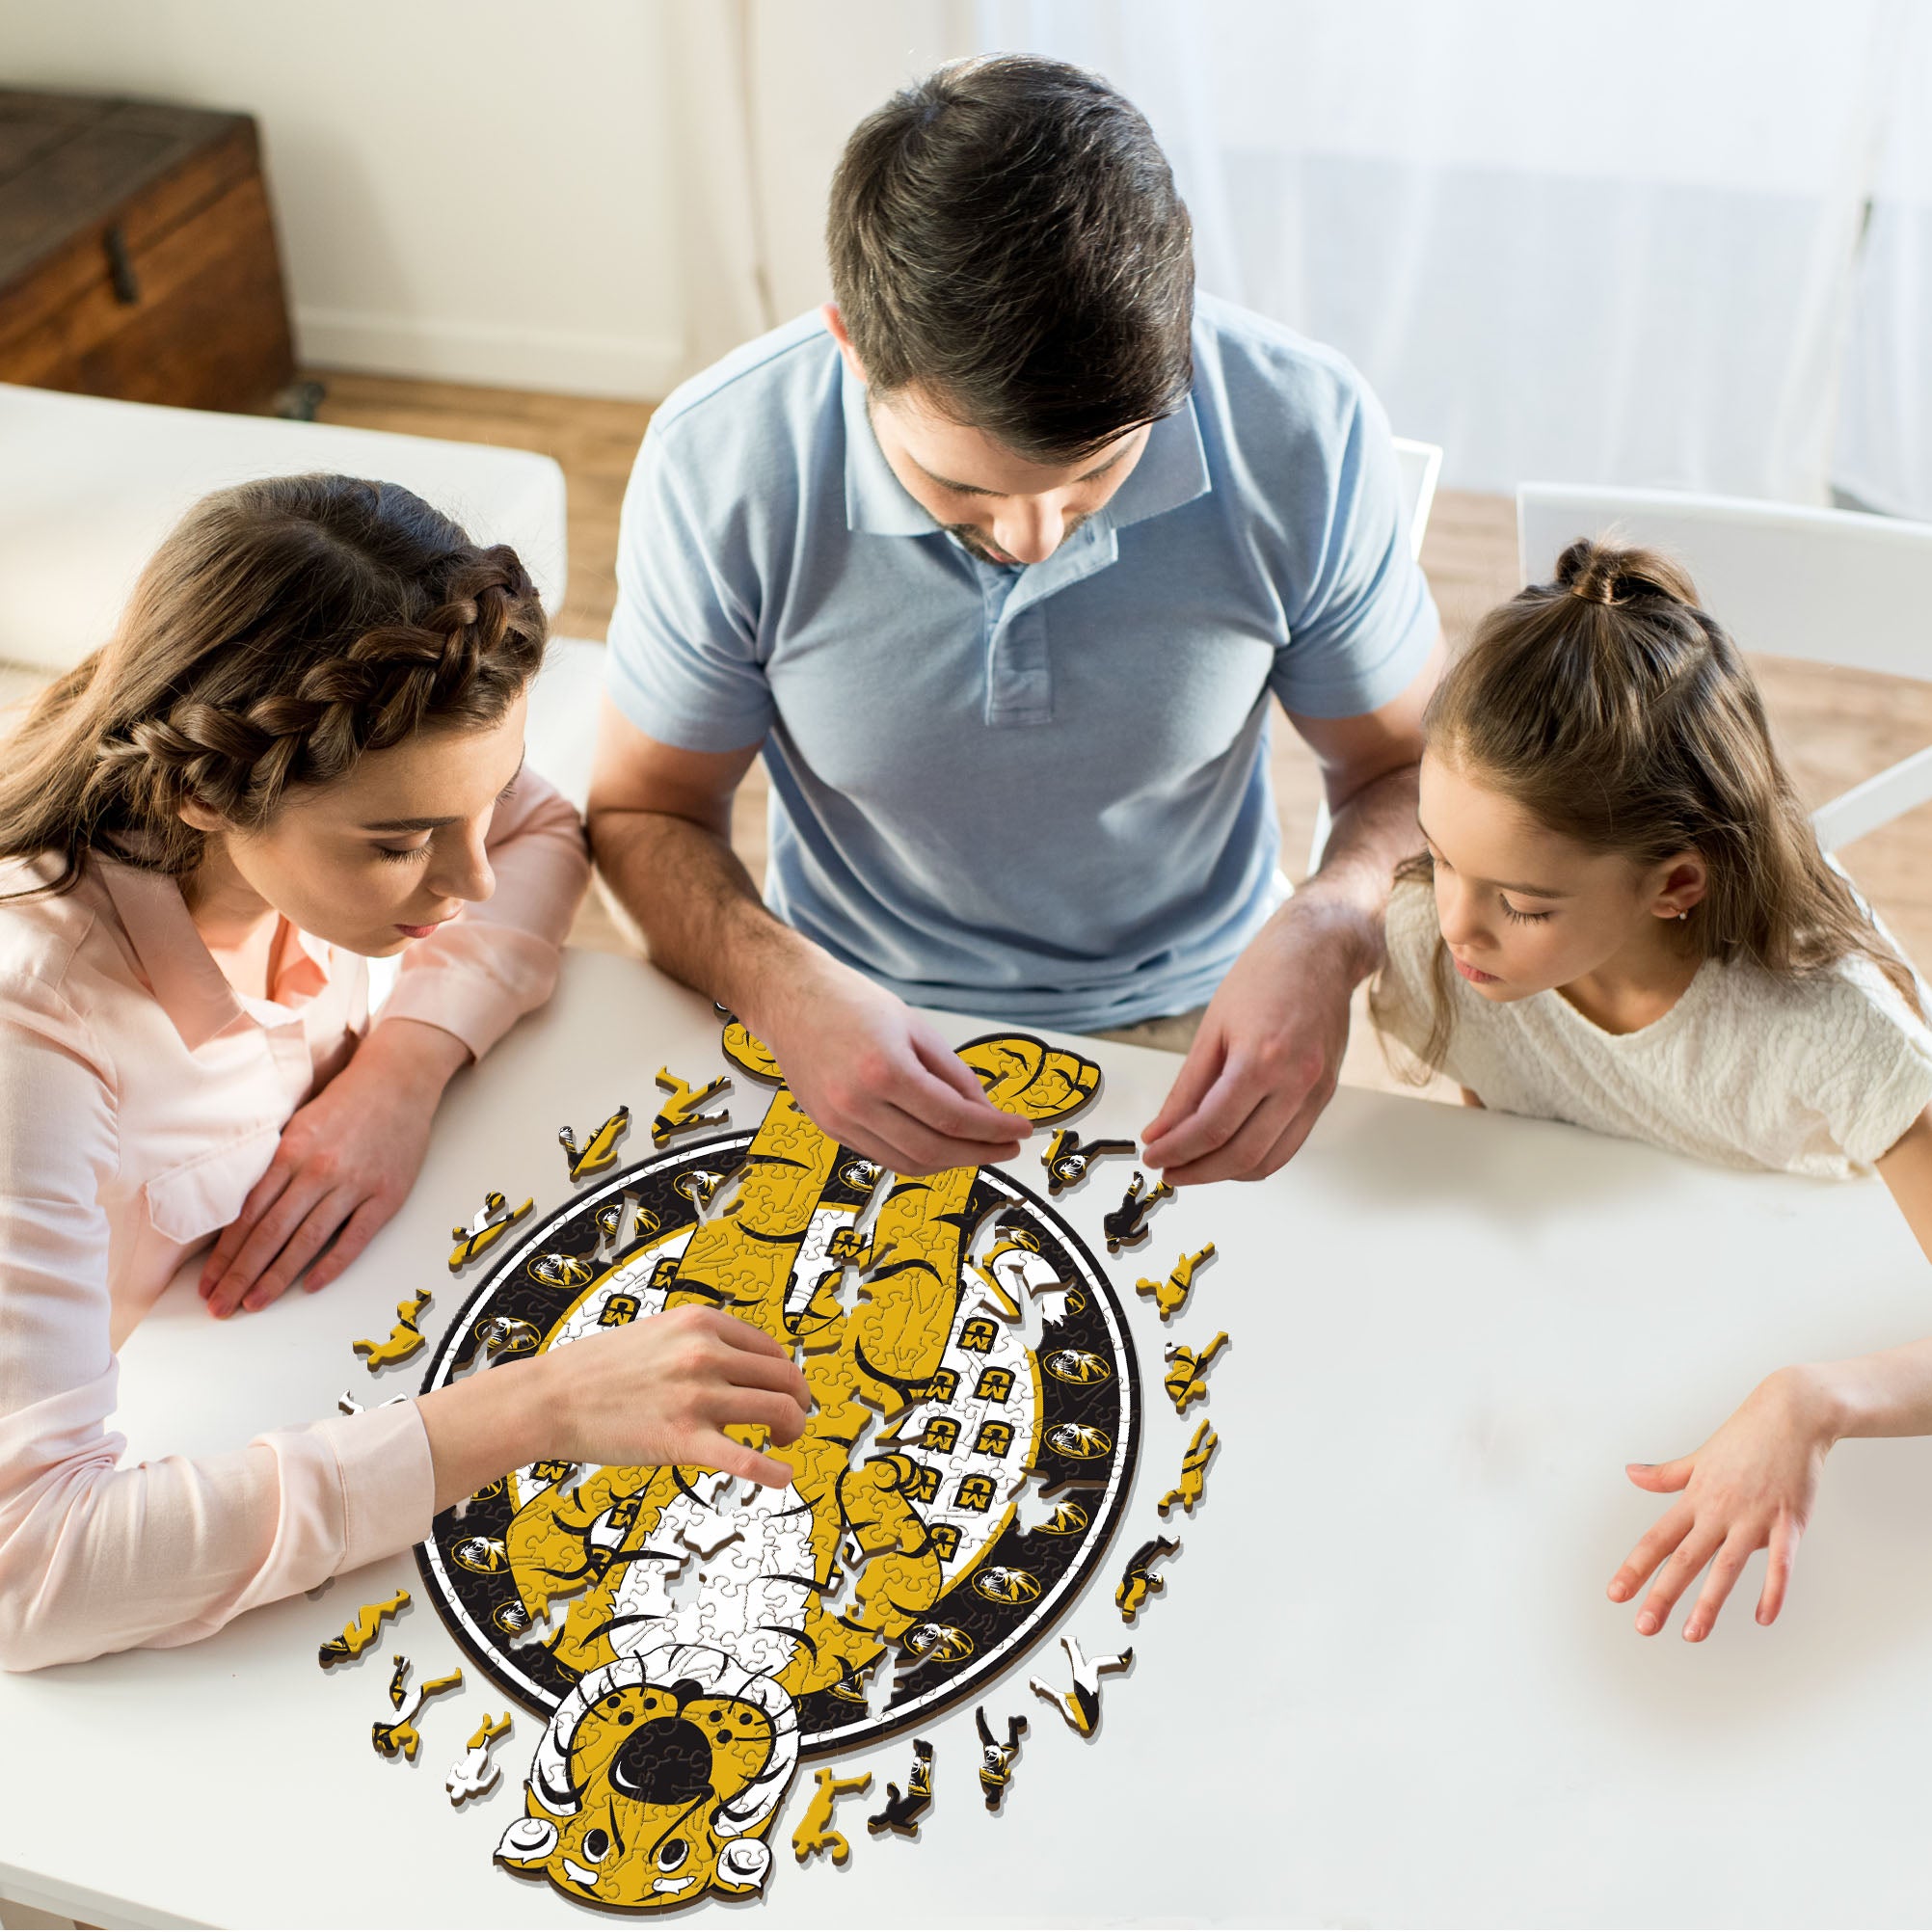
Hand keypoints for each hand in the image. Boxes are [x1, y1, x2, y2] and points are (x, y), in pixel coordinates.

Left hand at [199, 1018, 466, 1317]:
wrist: (397, 1082)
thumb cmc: (343, 1103)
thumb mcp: (297, 1125)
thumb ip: (273, 1166)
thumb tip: (240, 1214)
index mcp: (290, 1152)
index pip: (248, 1215)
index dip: (225, 1254)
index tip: (208, 1283)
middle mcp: (318, 1170)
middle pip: (270, 1234)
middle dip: (240, 1275)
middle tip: (220, 1307)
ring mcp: (354, 1185)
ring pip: (306, 1240)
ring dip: (276, 1277)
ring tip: (253, 1304)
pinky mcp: (386, 1195)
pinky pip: (354, 1238)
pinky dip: (331, 1264)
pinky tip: (309, 1285)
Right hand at [532, 1306, 811, 1490]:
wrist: (549, 1397)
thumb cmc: (597, 1369)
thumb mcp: (658, 1332)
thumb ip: (700, 1342)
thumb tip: (742, 1364)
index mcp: (700, 1323)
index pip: (771, 1349)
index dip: (785, 1374)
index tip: (783, 1392)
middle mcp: (705, 1354)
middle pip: (784, 1378)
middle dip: (798, 1402)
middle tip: (792, 1420)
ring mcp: (696, 1396)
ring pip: (778, 1411)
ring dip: (792, 1430)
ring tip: (782, 1442)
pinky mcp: (682, 1440)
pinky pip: (746, 1459)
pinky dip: (774, 1472)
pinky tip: (784, 1478)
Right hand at [754, 949, 1027, 1174]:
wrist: (789, 998)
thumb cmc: (850, 1002)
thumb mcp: (916, 1027)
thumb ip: (954, 1074)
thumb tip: (984, 1111)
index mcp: (884, 1070)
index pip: (954, 1117)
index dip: (994, 1130)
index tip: (1020, 1131)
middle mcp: (857, 1103)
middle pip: (934, 1150)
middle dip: (979, 1153)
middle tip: (1007, 1146)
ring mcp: (839, 1121)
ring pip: (908, 1162)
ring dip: (950, 1163)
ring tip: (978, 1149)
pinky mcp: (829, 1128)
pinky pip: (884, 1156)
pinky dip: (918, 1157)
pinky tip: (940, 1145)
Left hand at [1140, 895, 1369, 1184]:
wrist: (1321, 950)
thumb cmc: (1266, 975)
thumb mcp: (1212, 1028)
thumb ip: (1187, 1088)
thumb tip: (1162, 1131)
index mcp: (1262, 1058)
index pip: (1211, 1128)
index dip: (1177, 1150)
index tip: (1153, 1156)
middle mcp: (1296, 1081)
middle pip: (1241, 1154)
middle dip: (1198, 1171)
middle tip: (1169, 1170)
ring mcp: (1315, 1092)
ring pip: (1269, 1160)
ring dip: (1227, 1173)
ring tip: (1195, 1166)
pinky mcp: (1325, 1095)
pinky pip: (1290, 1145)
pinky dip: (1257, 1159)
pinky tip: (1230, 1152)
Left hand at [1607, 1366, 1838, 1641]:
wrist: (1792, 1414)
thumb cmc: (1744, 1436)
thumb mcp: (1699, 1457)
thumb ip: (1666, 1474)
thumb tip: (1630, 1474)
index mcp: (1695, 1498)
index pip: (1658, 1539)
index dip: (1635, 1568)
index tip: (1615, 1594)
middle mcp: (1719, 1510)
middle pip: (1685, 1559)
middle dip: (1663, 1594)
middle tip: (1643, 1627)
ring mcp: (1754, 1517)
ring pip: (1727, 1566)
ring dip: (1709, 1602)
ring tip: (1692, 1634)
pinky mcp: (1789, 1521)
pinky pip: (1781, 1562)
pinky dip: (1773, 1589)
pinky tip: (1764, 1617)